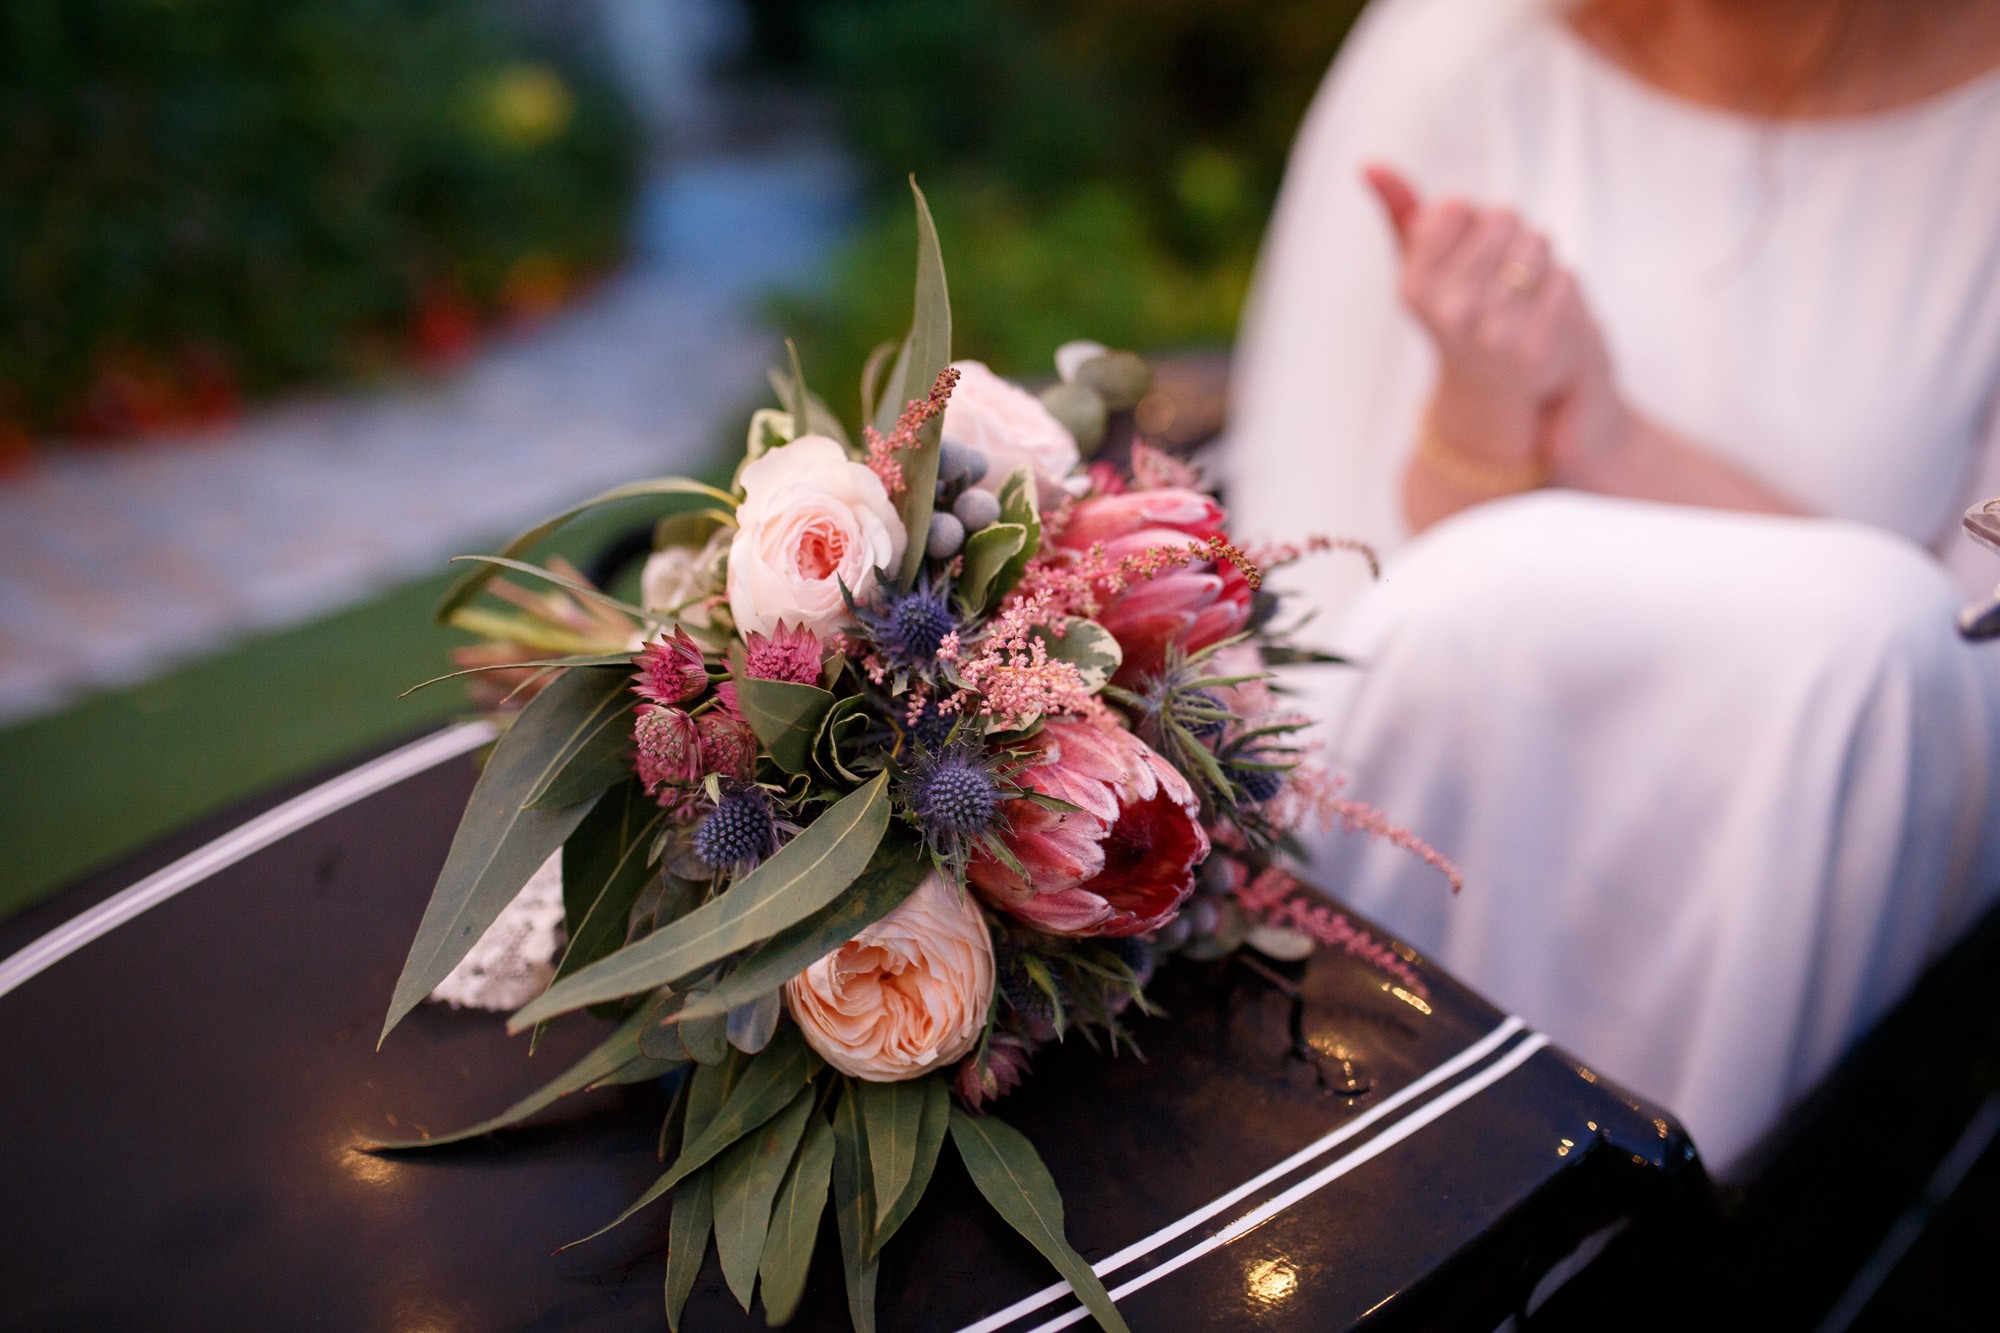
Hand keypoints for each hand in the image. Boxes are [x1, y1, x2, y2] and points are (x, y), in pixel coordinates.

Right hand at [1365, 164, 1609, 468]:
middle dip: (1510, 232)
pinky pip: (1565, 278)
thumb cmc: (1457, 305)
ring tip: (1520, 290)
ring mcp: (1492, 334)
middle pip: (1504, 216)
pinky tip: (1541, 311)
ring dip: (1539, 257)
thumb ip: (1400, 210)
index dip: (1469, 216)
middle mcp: (1447, 312)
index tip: (1463, 249)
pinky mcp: (1536, 349)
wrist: (1494, 384)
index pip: (1454, 205)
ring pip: (1539, 242)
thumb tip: (1369, 165)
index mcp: (1412, 287)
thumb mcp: (1423, 261)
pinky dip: (1559, 286)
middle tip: (1498, 271)